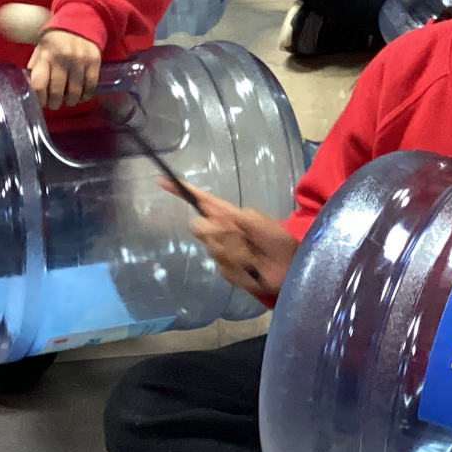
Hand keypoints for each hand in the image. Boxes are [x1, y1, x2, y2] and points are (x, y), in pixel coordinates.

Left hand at [28, 26, 101, 108]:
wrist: (80, 21)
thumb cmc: (55, 40)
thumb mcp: (40, 50)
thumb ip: (35, 68)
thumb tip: (30, 89)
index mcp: (45, 55)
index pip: (39, 84)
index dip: (40, 98)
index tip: (41, 103)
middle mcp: (62, 57)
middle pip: (57, 91)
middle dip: (55, 103)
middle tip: (54, 105)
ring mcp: (80, 59)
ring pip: (75, 91)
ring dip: (70, 101)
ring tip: (68, 101)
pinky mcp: (94, 61)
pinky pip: (90, 85)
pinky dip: (85, 95)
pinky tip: (81, 96)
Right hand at [171, 182, 299, 300]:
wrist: (289, 267)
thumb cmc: (278, 239)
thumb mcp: (259, 222)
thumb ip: (235, 218)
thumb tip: (209, 218)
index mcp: (228, 214)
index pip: (201, 200)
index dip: (182, 191)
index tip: (162, 180)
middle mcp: (221, 231)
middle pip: (198, 226)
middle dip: (216, 231)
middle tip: (237, 235)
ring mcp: (221, 251)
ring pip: (213, 248)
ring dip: (235, 251)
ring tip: (254, 255)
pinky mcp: (225, 270)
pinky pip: (222, 267)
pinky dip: (239, 267)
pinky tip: (252, 268)